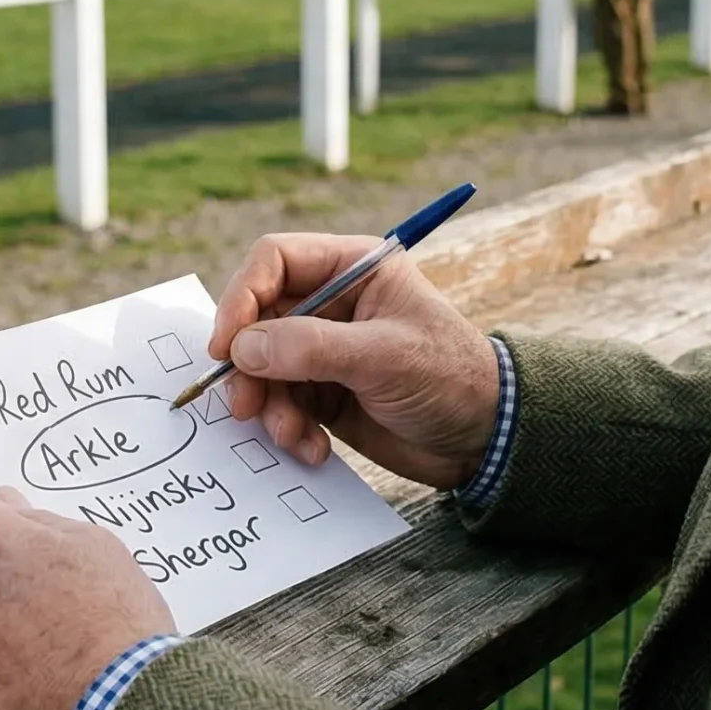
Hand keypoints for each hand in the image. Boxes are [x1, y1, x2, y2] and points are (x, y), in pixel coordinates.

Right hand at [208, 234, 499, 489]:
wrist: (484, 439)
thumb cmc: (451, 377)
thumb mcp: (384, 356)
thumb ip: (311, 348)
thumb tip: (242, 348)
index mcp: (352, 267)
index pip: (273, 261)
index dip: (242, 297)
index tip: (227, 345)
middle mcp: (332, 301)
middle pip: (258, 318)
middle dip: (248, 364)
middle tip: (244, 403)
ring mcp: (324, 349)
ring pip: (262, 367)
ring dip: (268, 405)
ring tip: (292, 433)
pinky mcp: (323, 392)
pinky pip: (281, 403)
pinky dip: (288, 428)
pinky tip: (313, 448)